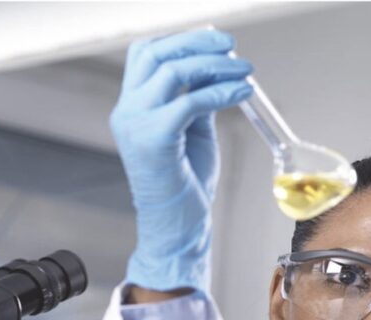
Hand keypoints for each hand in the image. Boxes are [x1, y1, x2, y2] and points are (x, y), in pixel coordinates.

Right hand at [110, 30, 252, 292]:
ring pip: (172, 72)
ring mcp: (135, 126)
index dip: (180, 39)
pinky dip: (221, 92)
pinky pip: (190, 102)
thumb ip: (195, 101)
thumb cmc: (183, 186)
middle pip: (155, 53)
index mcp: (130, 108)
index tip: (215, 42)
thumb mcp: (191, 132)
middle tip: (230, 47)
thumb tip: (217, 72)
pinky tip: (241, 93)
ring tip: (243, 71)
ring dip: (214, 65)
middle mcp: (127, 112)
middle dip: (197, 42)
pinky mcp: (154, 141)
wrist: (174, 228)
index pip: (145, 54)